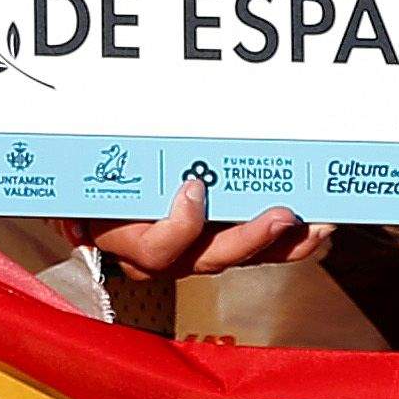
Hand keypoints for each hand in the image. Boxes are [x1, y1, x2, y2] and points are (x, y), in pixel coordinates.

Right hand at [84, 176, 324, 280]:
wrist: (90, 204)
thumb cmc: (90, 189)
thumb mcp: (87, 180)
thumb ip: (97, 164)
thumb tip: (82, 141)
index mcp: (128, 241)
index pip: (157, 248)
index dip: (180, 226)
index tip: (194, 188)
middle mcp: (163, 258)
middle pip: (209, 258)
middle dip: (251, 238)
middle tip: (282, 216)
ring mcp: (190, 255)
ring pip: (239, 257)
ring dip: (282, 243)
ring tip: (317, 227)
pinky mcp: (215, 246)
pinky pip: (253, 251)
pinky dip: (286, 242)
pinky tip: (315, 229)